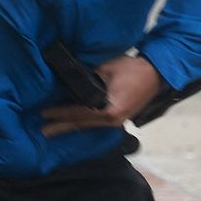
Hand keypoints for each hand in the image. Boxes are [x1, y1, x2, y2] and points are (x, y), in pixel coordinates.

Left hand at [41, 55, 160, 136]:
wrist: (156, 74)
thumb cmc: (133, 69)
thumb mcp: (106, 68)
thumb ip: (88, 77)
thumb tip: (69, 81)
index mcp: (110, 110)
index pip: (80, 113)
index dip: (61, 113)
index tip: (45, 113)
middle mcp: (113, 121)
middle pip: (82, 124)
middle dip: (62, 126)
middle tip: (44, 131)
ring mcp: (117, 122)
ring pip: (89, 125)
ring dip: (71, 126)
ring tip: (54, 129)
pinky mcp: (119, 118)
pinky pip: (96, 123)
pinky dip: (83, 122)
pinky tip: (73, 123)